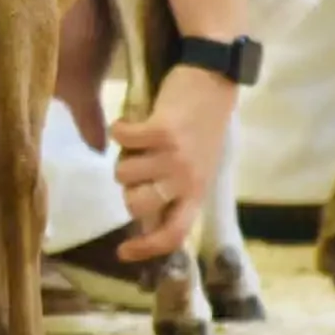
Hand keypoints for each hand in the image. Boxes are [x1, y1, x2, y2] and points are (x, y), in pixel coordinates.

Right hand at [110, 65, 236, 261]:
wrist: (214, 80)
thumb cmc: (202, 124)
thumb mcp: (196, 164)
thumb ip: (173, 188)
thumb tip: (140, 212)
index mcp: (197, 191)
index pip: (174, 234)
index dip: (146, 248)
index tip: (122, 254)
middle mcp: (187, 179)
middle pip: (136, 204)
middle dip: (125, 187)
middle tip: (134, 167)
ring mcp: (175, 156)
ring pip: (123, 172)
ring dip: (122, 155)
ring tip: (138, 140)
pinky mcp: (162, 131)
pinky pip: (121, 139)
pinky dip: (119, 129)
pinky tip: (129, 122)